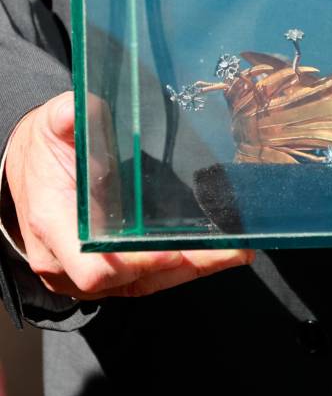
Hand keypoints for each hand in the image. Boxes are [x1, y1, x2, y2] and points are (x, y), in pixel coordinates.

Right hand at [4, 91, 253, 299]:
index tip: (174, 251)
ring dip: (195, 270)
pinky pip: (149, 280)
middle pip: (134, 280)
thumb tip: (78, 110)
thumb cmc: (44, 151)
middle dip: (187, 267)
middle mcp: (69, 263)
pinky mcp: (110, 275)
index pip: (95, 267)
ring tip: (238, 251)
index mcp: (55, 226)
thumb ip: (66, 117)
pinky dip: (185, 269)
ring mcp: (89, 276)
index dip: (136, 263)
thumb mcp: (51, 126)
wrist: (28, 172)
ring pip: (147, 284)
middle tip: (233, 251)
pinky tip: (220, 253)